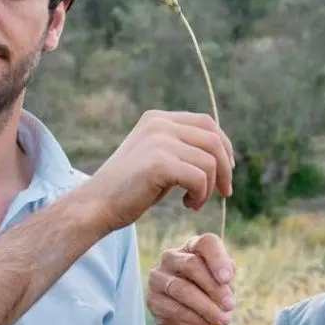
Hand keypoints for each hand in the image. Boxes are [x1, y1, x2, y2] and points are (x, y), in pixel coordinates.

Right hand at [81, 110, 234, 232]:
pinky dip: (200, 196)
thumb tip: (220, 152)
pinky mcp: (160, 163)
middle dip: (225, 169)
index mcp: (158, 119)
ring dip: (209, 188)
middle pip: (213, 140)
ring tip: (194, 202)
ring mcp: (159, 141)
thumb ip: (181, 149)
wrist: (97, 205)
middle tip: (225, 192)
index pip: (207, 123)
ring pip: (210, 162)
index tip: (227, 170)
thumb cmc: (128, 189)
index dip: (224, 146)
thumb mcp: (156, 159)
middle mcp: (159, 124)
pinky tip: (187, 205)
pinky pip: (200, 178)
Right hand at [147, 233, 235, 324]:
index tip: (228, 279)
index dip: (218, 259)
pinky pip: (174, 307)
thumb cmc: (210, 298)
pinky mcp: (153, 299)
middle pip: (192, 264)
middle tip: (229, 305)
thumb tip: (228, 270)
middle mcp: (172, 257)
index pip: (206, 243)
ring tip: (222, 320)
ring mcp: (159, 277)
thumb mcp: (223, 287)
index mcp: (194, 248)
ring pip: (182, 288)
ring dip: (206, 306)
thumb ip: (226, 278)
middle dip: (214, 287)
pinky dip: (194, 318)